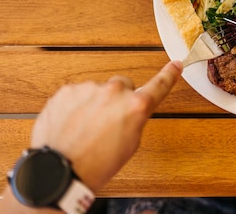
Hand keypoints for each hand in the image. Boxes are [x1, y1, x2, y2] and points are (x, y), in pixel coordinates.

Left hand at [29, 60, 182, 191]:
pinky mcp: (68, 90)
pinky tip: (71, 124)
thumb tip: (130, 109)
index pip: (159, 85)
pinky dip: (75, 106)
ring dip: (94, 104)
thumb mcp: (130, 144)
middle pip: (122, 86)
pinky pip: (77, 94)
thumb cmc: (96, 164)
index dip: (169, 75)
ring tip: (85, 128)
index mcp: (135, 106)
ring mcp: (89, 89)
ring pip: (98, 90)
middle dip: (118, 99)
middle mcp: (114, 92)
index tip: (176, 65)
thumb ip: (135, 118)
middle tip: (108, 122)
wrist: (60, 171)